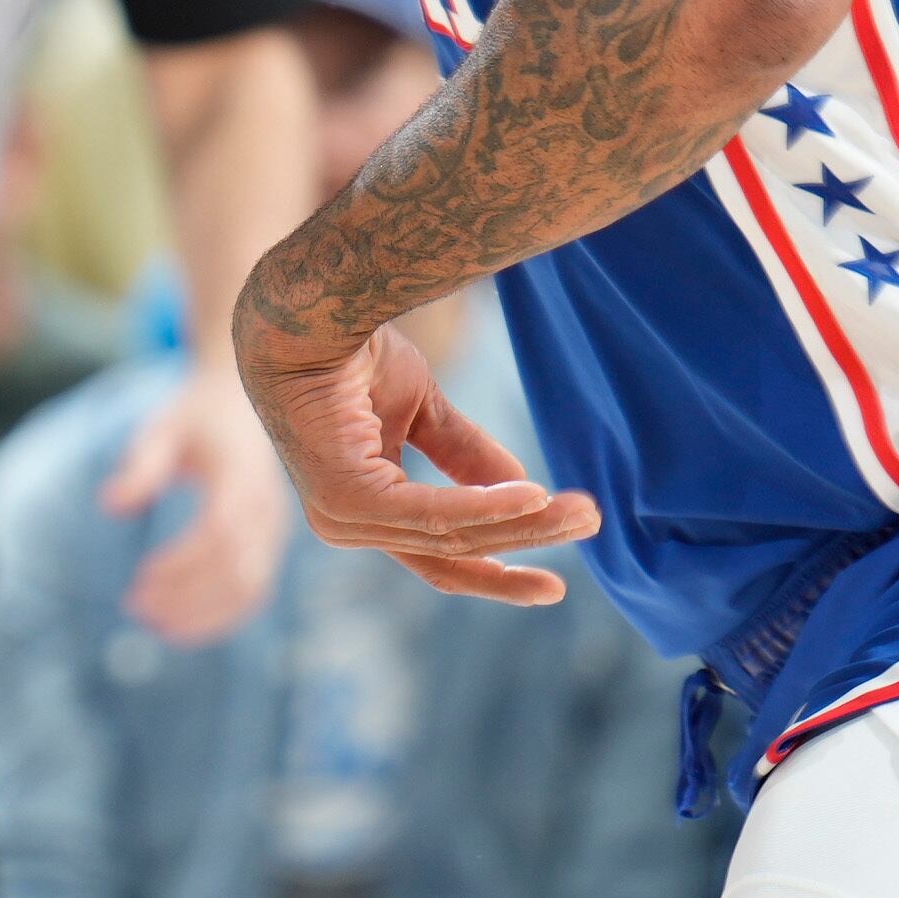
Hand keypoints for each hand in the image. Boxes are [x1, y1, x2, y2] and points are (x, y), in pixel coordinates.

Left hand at [102, 367, 295, 642]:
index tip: (142, 576)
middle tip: (136, 607)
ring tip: (157, 626)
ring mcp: (274, 528)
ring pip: (251, 588)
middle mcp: (266, 507)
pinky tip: (182, 625)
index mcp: (242, 475)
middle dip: (188, 597)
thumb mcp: (161, 430)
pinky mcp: (270, 544)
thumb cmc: (193, 418)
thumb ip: (140, 466)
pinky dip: (222, 615)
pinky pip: (255, 590)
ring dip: (205, 615)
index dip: (183, 562)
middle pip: (238, 569)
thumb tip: (109, 506)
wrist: (238, 404)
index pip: (220, 532)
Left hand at [235, 306, 594, 604]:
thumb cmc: (351, 352)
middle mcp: (347, 524)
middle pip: (454, 549)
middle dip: (528, 542)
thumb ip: (465, 457)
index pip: (439, 555)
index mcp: (363, 509)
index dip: (497, 571)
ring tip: (581, 511)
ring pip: (451, 534)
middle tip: (590, 522)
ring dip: (523, 524)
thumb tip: (526, 494)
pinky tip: (534, 497)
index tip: (554, 586)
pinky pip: (432, 513)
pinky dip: (487, 507)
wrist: (308, 311)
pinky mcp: (345, 498)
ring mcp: (341, 517)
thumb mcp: (423, 411)